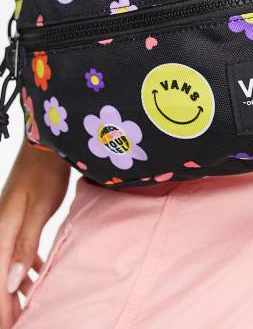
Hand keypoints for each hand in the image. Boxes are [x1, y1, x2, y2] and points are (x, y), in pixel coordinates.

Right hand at [0, 142, 69, 328]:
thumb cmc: (44, 172)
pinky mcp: (18, 217)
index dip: (3, 307)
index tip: (12, 327)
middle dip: (6, 302)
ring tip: (28, 307)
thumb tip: (11, 283)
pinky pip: (16, 251)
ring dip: (15, 288)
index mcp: (0, 232)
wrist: (46, 143)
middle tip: (20, 322)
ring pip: (7, 265)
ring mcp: (8, 223)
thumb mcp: (37, 209)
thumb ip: (23, 245)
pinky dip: (24, 267)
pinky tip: (35, 276)